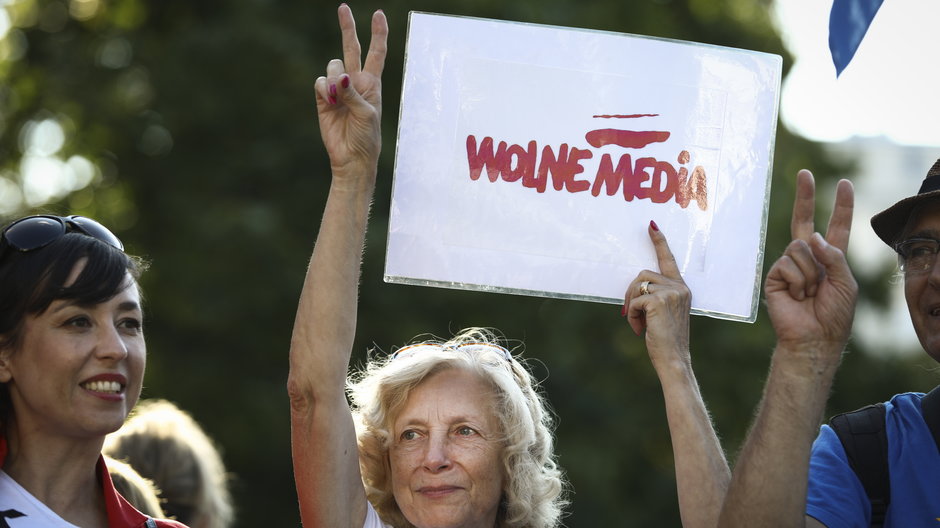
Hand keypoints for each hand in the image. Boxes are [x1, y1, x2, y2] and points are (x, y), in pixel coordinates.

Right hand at [314, 5, 387, 175]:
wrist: (351, 158)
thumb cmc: (366, 137)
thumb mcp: (367, 114)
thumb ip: (353, 93)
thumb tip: (340, 77)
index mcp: (372, 83)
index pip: (377, 53)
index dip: (379, 33)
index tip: (379, 14)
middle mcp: (354, 82)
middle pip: (351, 48)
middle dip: (347, 28)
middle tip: (343, 7)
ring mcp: (338, 89)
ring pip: (332, 66)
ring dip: (334, 79)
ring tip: (338, 99)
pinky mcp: (322, 98)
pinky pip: (320, 82)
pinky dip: (324, 89)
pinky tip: (329, 102)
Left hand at [624, 221, 691, 369]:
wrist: (674, 359)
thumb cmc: (666, 339)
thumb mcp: (663, 314)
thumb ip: (656, 297)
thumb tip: (635, 288)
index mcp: (681, 288)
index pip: (668, 260)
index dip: (660, 242)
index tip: (651, 226)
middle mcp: (679, 287)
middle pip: (643, 275)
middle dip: (631, 293)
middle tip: (631, 314)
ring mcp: (671, 293)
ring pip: (637, 286)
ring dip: (631, 306)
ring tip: (638, 324)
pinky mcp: (659, 301)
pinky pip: (634, 300)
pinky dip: (632, 315)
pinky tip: (640, 329)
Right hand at [764, 170, 857, 353]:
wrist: (814, 339)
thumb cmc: (834, 316)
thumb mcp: (846, 282)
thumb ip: (833, 256)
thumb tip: (811, 236)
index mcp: (830, 259)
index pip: (836, 227)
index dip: (841, 206)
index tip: (844, 184)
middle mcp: (808, 258)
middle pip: (804, 221)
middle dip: (805, 196)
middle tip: (805, 173)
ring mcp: (789, 265)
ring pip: (799, 248)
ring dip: (811, 273)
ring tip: (811, 294)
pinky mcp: (774, 275)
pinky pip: (787, 264)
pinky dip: (798, 281)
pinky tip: (798, 297)